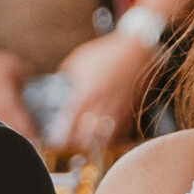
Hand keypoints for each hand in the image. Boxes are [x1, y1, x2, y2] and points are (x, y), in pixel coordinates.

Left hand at [52, 26, 153, 157]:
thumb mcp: (79, 59)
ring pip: (105, 138)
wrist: (135, 48)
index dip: (62, 136)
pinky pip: (121, 132)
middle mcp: (101, 104)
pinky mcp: (129, 110)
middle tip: (72, 145)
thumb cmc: (106, 52)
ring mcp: (117, 109)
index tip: (57, 142)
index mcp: (86, 92)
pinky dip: (113, 138)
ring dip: (95, 144)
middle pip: (87, 135)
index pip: (70, 122)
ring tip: (88, 145)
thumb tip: (58, 84)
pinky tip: (106, 139)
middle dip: (77, 144)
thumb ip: (66, 74)